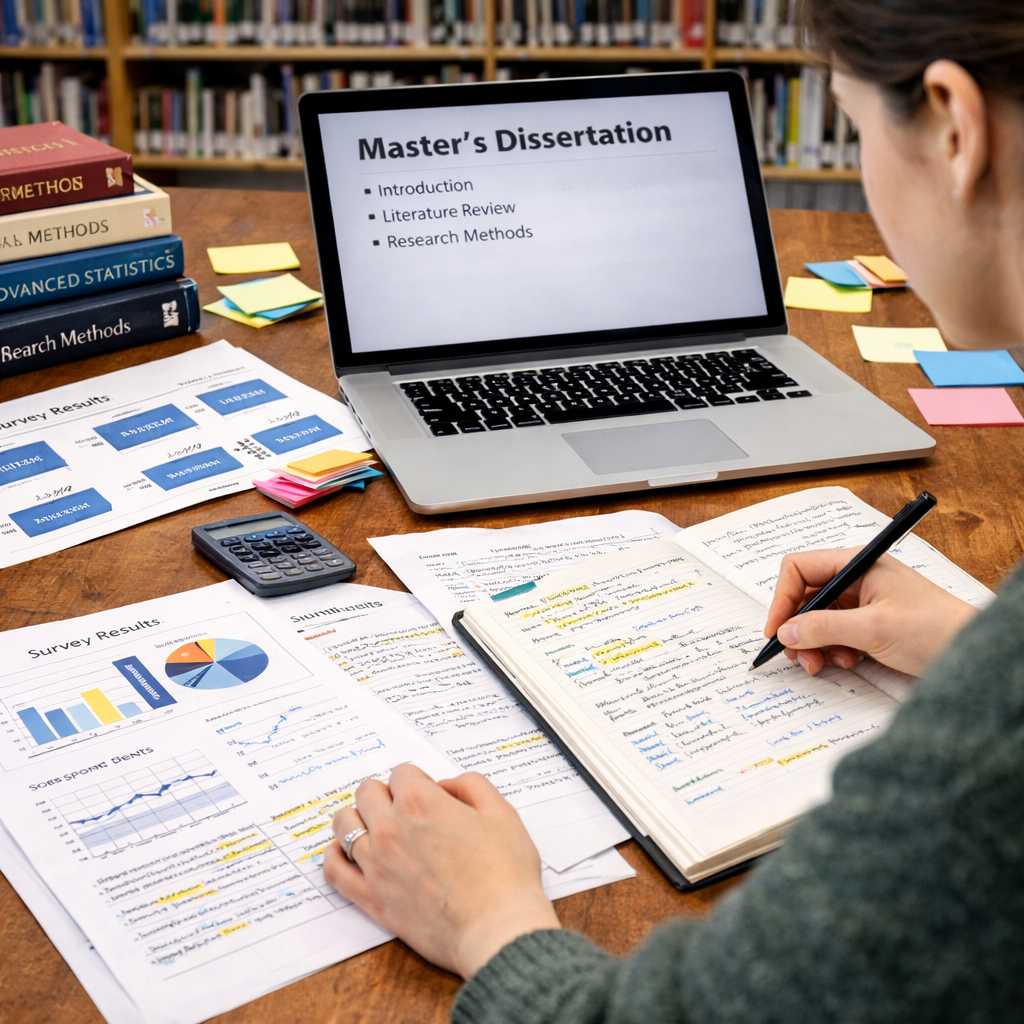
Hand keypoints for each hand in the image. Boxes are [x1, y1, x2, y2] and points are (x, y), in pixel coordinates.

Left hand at [323, 764, 560, 978]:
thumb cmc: (504, 875)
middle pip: (367, 792)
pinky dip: (334, 856)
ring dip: (358, 818)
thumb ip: (470, 786)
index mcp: (420, 802)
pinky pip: (334, 871)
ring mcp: (376, 865)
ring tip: (375, 826)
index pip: (401, 773)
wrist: (498, 928)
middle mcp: (390, 829)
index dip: (418, 781)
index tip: (430, 795)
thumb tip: (446, 786)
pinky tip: (345, 853)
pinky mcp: (372, 899)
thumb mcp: (501, 812)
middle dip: (386, 794)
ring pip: (344, 825)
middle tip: (404, 809)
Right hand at [763, 549, 976, 676]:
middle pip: (805, 596)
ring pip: (816, 618)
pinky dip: (832, 650)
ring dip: (813, 643)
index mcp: (856, 565)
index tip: (776, 630)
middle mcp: (856, 578)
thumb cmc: (934, 629)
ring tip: (822, 664)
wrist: (972, 652)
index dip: (782, 598)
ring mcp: (862, 601)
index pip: (799, 569)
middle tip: (798, 655)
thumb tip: (785, 631)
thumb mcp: (872, 628)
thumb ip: (823, 627)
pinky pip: (834, 633)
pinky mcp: (868, 623)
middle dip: (797, 627)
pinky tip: (847, 661)